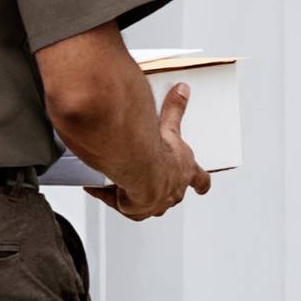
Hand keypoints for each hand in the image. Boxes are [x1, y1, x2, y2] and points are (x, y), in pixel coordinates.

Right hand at [84, 81, 211, 220]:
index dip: (201, 183)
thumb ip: (175, 108)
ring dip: (136, 194)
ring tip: (122, 182)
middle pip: (172, 195)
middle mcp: (172, 192)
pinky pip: (121, 203)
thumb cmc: (160, 153)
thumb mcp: (170, 127)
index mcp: (185, 173)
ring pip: (146, 202)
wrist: (142, 172)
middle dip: (162, 188)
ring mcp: (155, 204)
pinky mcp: (135, 210)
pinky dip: (110, 196)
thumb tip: (182, 90)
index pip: (200, 180)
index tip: (203, 187)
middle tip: (152, 179)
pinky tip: (97, 187)